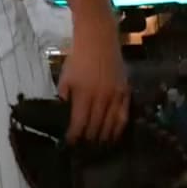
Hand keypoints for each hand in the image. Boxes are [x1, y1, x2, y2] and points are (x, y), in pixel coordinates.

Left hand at [58, 13, 128, 143]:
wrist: (98, 39)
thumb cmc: (78, 57)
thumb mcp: (65, 76)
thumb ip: (64, 95)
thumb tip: (61, 112)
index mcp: (82, 93)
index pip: (79, 122)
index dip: (74, 135)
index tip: (70, 142)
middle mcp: (100, 97)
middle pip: (95, 125)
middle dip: (89, 138)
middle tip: (84, 147)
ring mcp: (115, 95)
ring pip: (111, 123)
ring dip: (104, 136)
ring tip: (98, 145)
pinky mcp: (125, 91)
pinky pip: (124, 114)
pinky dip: (119, 126)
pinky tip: (114, 134)